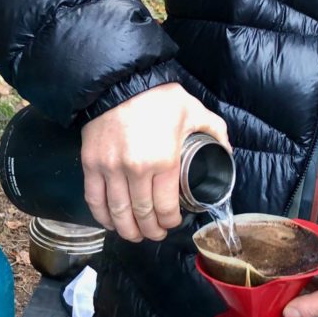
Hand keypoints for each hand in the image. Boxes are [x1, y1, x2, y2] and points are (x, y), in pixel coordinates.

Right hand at [80, 83, 227, 241]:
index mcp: (164, 161)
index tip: (172, 224)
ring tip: (135, 234)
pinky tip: (111, 223)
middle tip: (155, 234)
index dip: (170, 222)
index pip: (166, 208)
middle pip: (142, 215)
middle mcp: (136, 170)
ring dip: (127, 230)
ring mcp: (110, 169)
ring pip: (118, 212)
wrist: (119, 82)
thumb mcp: (194, 111)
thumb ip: (214, 131)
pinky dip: (102, 216)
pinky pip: (94, 199)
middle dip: (150, 231)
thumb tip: (226, 151)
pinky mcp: (91, 164)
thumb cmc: (158, 98)